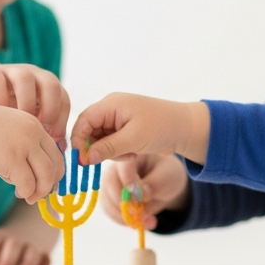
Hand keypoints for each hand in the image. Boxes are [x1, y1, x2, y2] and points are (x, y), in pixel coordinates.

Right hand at [0, 63, 70, 143]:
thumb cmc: (7, 122)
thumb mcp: (29, 125)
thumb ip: (43, 136)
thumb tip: (58, 162)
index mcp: (47, 89)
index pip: (64, 101)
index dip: (61, 122)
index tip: (52, 142)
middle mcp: (33, 77)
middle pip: (51, 85)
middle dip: (49, 109)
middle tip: (39, 130)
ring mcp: (12, 73)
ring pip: (25, 80)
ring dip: (25, 103)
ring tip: (18, 125)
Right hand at [0, 100, 63, 202]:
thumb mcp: (6, 134)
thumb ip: (21, 150)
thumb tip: (32, 180)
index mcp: (33, 124)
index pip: (54, 150)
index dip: (54, 170)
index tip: (46, 182)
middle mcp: (33, 132)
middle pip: (55, 164)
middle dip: (49, 183)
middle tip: (39, 194)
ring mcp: (24, 145)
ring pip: (46, 175)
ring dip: (40, 191)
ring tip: (28, 196)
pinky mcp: (12, 159)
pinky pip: (28, 183)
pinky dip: (27, 192)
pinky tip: (19, 192)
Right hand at [71, 93, 210, 165]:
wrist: (186, 128)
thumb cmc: (161, 128)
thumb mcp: (133, 140)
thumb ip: (107, 148)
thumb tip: (84, 159)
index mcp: (111, 104)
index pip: (84, 120)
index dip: (79, 139)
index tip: (82, 159)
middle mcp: (111, 109)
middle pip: (90, 131)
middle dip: (99, 148)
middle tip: (111, 158)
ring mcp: (117, 119)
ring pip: (100, 140)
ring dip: (111, 152)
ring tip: (130, 154)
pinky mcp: (124, 129)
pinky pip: (111, 143)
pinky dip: (119, 152)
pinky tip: (133, 153)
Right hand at [100, 153, 191, 229]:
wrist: (164, 182)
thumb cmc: (166, 174)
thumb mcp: (167, 176)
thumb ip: (155, 183)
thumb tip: (139, 195)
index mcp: (132, 155)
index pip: (123, 166)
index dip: (129, 183)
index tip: (141, 198)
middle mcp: (115, 167)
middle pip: (110, 184)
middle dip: (126, 203)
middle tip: (144, 215)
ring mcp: (110, 182)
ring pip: (108, 200)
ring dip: (125, 216)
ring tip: (148, 221)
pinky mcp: (109, 197)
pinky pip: (109, 211)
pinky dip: (123, 220)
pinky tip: (140, 222)